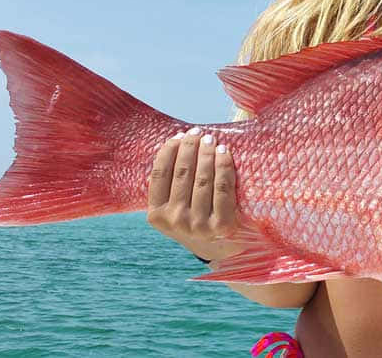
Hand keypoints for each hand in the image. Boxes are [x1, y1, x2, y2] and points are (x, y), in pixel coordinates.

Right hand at [146, 127, 244, 261]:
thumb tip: (176, 142)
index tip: (178, 136)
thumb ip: (172, 186)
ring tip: (210, 140)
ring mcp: (198, 225)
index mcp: (157, 216)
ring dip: (207, 153)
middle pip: (182, 173)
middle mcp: (175, 221)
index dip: (169, 151)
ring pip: (203, 178)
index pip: (159, 175)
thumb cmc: (198, 219)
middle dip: (190, 147)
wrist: (223, 250)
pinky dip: (224, 165)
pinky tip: (224, 152)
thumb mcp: (176, 209)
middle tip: (197, 133)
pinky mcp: (222, 225)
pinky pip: (222, 186)